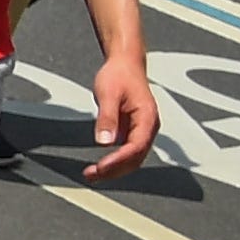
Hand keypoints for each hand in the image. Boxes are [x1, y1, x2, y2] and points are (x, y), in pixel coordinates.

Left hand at [86, 47, 160, 180]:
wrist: (125, 64)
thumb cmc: (118, 76)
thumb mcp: (108, 94)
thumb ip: (107, 118)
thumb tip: (104, 142)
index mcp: (148, 117)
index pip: (136, 147)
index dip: (119, 160)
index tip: (100, 167)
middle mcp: (149, 127)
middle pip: (136, 157)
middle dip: (114, 170)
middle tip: (90, 175)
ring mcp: (143, 131)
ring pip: (133, 158)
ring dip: (114, 170)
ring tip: (91, 175)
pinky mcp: (134, 132)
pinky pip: (127, 153)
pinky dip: (115, 162)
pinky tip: (99, 167)